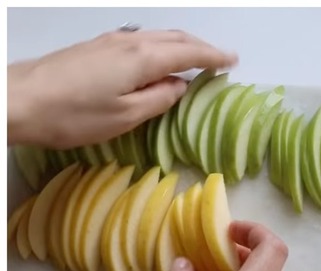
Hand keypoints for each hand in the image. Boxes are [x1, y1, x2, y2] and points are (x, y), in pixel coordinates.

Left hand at [8, 29, 236, 147]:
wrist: (18, 99)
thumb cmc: (72, 115)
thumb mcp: (125, 117)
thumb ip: (158, 100)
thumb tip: (179, 86)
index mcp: (141, 59)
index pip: (188, 52)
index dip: (213, 56)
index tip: (232, 61)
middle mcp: (128, 42)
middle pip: (174, 37)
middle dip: (201, 46)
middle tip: (220, 59)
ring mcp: (109, 41)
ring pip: (156, 36)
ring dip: (181, 44)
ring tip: (195, 59)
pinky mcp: (95, 47)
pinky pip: (140, 40)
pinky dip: (160, 47)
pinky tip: (159, 60)